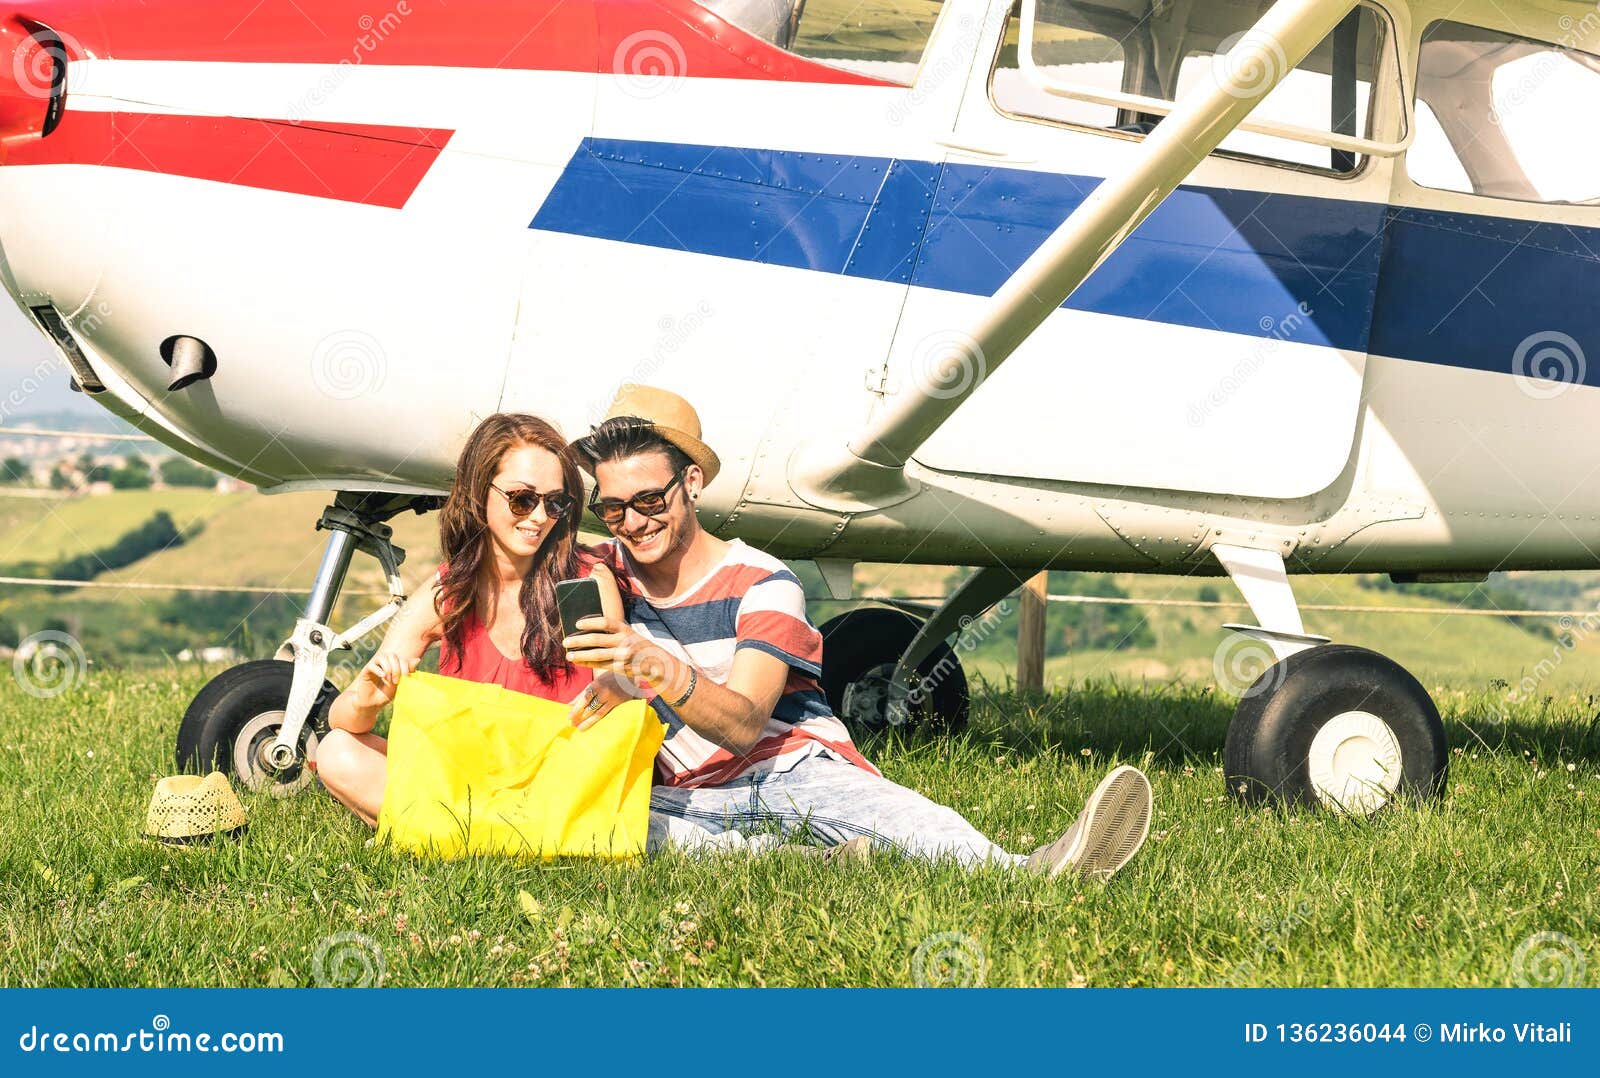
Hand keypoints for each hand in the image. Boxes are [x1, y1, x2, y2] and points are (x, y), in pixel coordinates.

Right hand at [350, 650, 419, 709]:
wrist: (372, 704)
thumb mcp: (399, 684)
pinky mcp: (366, 671)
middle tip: (396, 681)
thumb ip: (407, 672)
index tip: (406, 679)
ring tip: (389, 680)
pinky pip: (372, 665)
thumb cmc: (386, 695)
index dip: (406, 667)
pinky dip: (378, 670)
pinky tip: (382, 676)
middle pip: (392, 656)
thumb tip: (418, 659)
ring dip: (389, 668)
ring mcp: (375, 667)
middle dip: (397, 668)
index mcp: (393, 666)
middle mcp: (384, 664)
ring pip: (383, 657)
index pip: (401, 659)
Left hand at [563, 615, 680, 689]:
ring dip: (581, 655)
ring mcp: (623, 656)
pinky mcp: (621, 668)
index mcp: (626, 630)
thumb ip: (614, 633)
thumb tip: (589, 630)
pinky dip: (589, 663)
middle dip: (579, 641)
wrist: (657, 663)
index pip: (606, 623)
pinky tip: (580, 662)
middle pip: (597, 640)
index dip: (590, 622)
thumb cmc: (639, 646)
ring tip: (568, 655)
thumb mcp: (630, 634)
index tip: (577, 623)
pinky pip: (601, 665)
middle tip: (565, 641)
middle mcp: (625, 641)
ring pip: (597, 655)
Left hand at [567, 671, 638, 729]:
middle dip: (580, 716)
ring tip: (580, 728)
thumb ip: (583, 692)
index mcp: (596, 683)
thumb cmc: (611, 677)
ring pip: (597, 712)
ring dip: (588, 721)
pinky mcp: (618, 702)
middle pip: (589, 706)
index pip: (584, 698)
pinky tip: (592, 724)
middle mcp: (603, 690)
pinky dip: (598, 719)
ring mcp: (611, 697)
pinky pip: (606, 712)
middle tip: (572, 724)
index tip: (569, 717)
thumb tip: (569, 703)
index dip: (576, 708)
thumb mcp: (596, 681)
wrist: (631, 674)